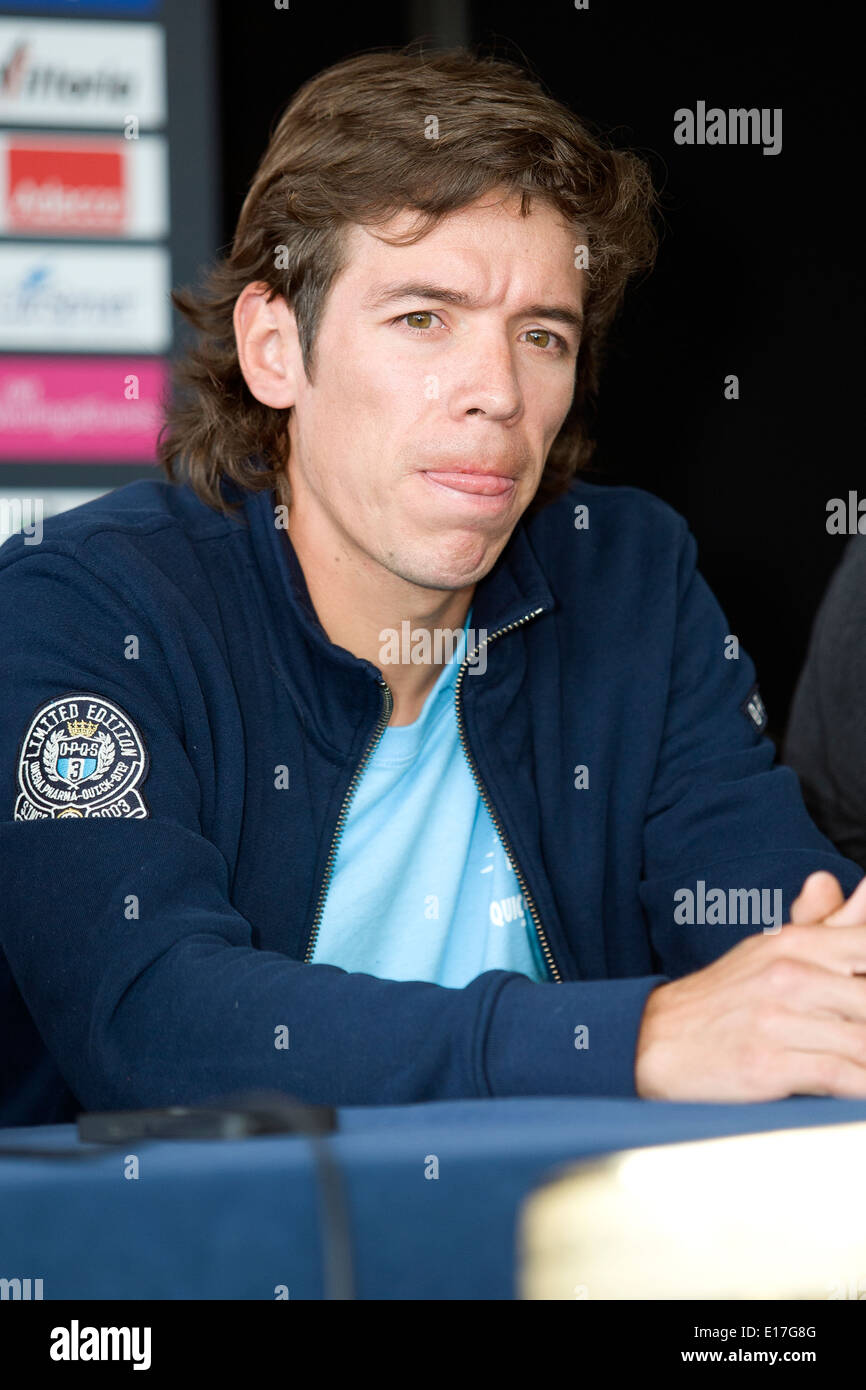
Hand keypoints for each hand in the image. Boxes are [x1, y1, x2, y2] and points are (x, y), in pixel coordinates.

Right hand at [635, 871, 865, 1100]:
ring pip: (863, 1040)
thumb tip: (849, 882)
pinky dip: (860, 1088)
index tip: (863, 993)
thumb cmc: (724, 996)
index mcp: (797, 944)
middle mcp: (789, 975)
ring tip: (864, 1060)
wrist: (655, 1038)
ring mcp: (777, 1020)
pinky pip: (839, 1077)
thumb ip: (824, 922)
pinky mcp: (767, 1065)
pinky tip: (861, 1090)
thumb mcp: (772, 949)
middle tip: (861, 1025)